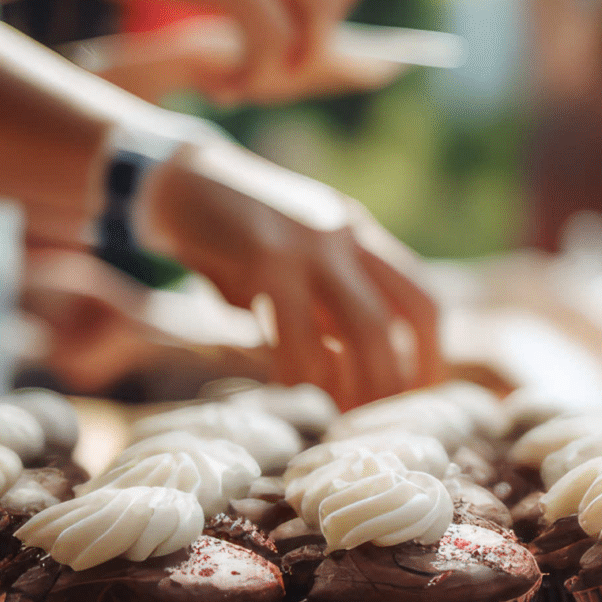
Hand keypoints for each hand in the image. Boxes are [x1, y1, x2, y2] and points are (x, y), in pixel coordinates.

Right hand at [140, 142, 440, 405]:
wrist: (172, 179)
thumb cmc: (234, 240)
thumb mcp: (295, 267)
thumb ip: (326, 309)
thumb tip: (355, 374)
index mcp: (361, 236)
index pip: (422, 301)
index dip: (429, 356)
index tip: (416, 400)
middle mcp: (346, 234)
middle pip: (396, 319)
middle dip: (390, 380)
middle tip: (372, 423)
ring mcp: (309, 240)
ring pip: (360, 325)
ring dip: (352, 383)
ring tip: (335, 418)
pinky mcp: (263, 250)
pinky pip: (294, 327)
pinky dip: (298, 371)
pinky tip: (289, 394)